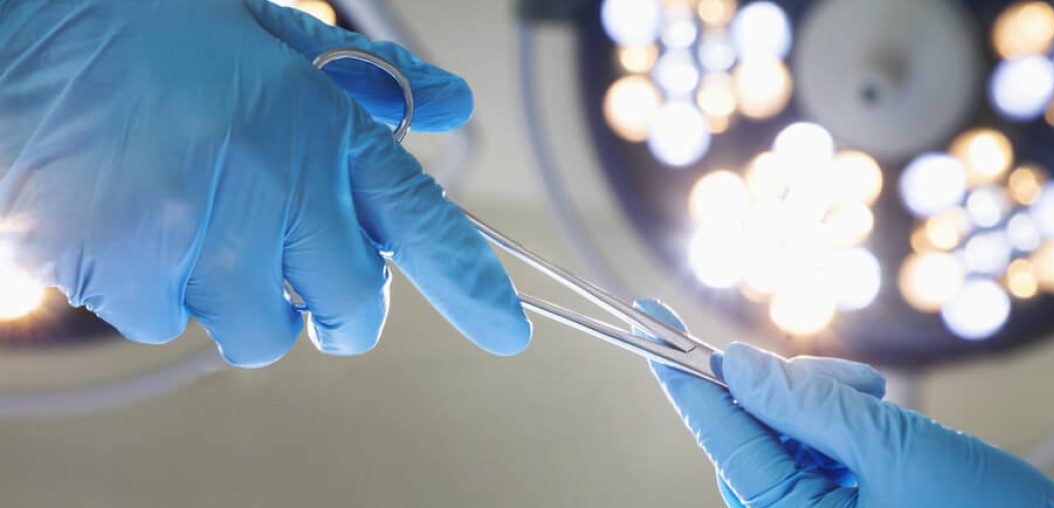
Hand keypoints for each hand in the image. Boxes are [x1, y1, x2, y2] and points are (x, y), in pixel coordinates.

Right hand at [0, 0, 529, 365]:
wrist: (15, 30)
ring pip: (263, 333)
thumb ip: (366, 78)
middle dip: (344, 310)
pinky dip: (163, 293)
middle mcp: (275, 189)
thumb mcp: (268, 28)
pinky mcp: (130, 275)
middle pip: (352, 309)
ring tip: (202, 228)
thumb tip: (447, 105)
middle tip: (312, 282)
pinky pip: (172, 325)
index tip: (509, 330)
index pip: (423, 224)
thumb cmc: (147, 24)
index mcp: (320, 124)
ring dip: (248, 300)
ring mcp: (201, 239)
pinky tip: (136, 228)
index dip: (475, 286)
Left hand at [633, 299, 1053, 507]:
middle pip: (750, 424)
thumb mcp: (889, 448)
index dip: (683, 375)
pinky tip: (882, 413)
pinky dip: (839, 411)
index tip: (646, 324)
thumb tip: (737, 363)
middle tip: (855, 387)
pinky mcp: (837, 494)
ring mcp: (815, 505)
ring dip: (825, 397)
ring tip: (883, 405)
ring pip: (781, 423)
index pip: (722, 435)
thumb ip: (805, 404)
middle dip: (791, 388)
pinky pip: (811, 436)